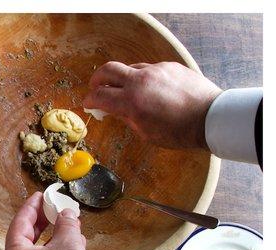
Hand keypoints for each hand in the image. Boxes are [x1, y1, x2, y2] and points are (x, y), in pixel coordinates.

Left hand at [3, 192, 101, 249]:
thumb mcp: (68, 244)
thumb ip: (66, 224)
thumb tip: (66, 214)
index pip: (19, 224)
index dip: (31, 208)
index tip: (39, 197)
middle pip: (26, 238)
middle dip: (42, 222)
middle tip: (51, 208)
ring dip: (53, 237)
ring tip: (67, 225)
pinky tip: (74, 245)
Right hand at [83, 61, 221, 149]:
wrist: (209, 117)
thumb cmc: (179, 132)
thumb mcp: (146, 133)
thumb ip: (127, 119)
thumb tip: (116, 111)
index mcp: (131, 102)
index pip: (99, 95)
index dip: (89, 100)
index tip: (87, 103)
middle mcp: (139, 81)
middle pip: (107, 70)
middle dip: (97, 79)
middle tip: (96, 87)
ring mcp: (155, 70)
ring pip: (130, 68)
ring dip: (123, 79)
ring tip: (128, 91)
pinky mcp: (169, 66)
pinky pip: (150, 69)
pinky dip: (145, 79)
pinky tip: (153, 90)